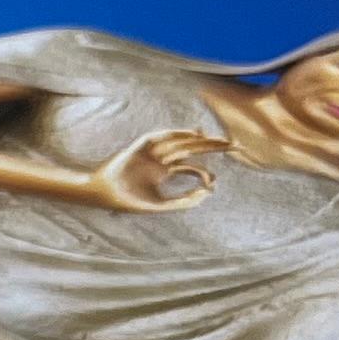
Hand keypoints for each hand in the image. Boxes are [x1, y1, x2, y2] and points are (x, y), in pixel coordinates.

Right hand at [79, 128, 228, 212]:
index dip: (205, 173)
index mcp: (165, 173)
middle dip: (211, 147)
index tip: (214, 182)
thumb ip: (183, 202)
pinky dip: (176, 134)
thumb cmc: (129, 202)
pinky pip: (161, 136)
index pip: (191, 168)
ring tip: (217, 139)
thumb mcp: (160, 206)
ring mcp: (152, 152)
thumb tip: (207, 195)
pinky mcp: (141, 146)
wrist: (105, 196)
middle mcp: (161, 160)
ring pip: (179, 142)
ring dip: (197, 139)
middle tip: (233, 145)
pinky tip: (192, 133)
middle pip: (191, 150)